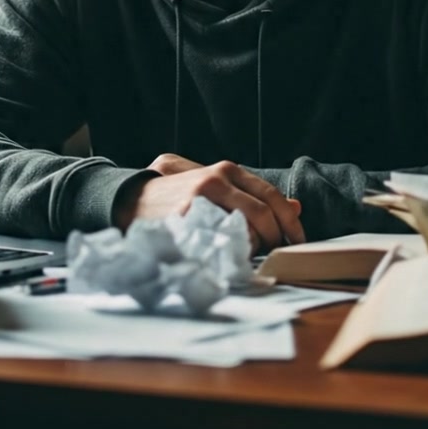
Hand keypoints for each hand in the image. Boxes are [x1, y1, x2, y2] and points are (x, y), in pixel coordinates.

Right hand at [114, 153, 304, 254]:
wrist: (130, 199)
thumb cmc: (176, 195)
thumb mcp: (215, 185)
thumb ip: (252, 194)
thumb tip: (296, 206)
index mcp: (226, 170)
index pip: (272, 196)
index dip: (290, 222)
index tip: (297, 241)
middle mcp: (217, 180)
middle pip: (263, 215)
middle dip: (274, 239)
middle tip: (272, 252)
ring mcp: (201, 200)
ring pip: (245, 231)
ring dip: (253, 248)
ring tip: (246, 255)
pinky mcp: (187, 219)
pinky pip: (220, 243)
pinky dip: (229, 254)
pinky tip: (225, 258)